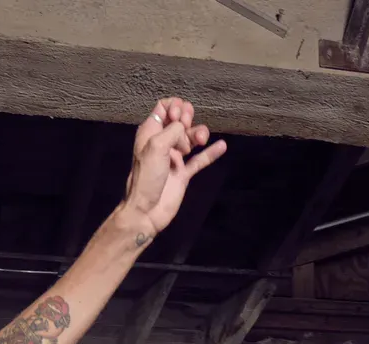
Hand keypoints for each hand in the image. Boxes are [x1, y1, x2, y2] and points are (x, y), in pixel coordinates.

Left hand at [123, 97, 226, 241]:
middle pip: (180, 120)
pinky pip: (199, 160)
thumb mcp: (156, 146)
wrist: (146, 211)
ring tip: (201, 140)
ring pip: (191, 138)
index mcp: (151, 132)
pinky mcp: (183, 174)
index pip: (164, 108)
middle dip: (187, 118)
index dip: (174, 107)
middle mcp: (163, 142)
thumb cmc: (146, 177)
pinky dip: (210, 153)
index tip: (177, 117)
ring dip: (199, 134)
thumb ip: (173, 130)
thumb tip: (184, 128)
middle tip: (186, 127)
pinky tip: (221, 146)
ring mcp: (174, 158)